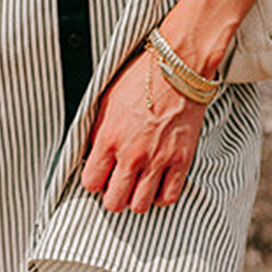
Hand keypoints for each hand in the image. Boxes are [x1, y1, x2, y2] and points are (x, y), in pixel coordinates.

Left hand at [80, 50, 208, 213]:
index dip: (93, 181)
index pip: (90, 183)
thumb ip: (97, 132)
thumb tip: (92, 154)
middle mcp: (132, 154)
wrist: (177, 66)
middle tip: (116, 185)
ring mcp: (158, 159)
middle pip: (114, 201)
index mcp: (109, 138)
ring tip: (136, 185)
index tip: (99, 176)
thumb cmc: (142, 77)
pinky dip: (161, 196)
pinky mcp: (181, 160)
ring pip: (140, 205)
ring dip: (135, 199)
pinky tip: (157, 185)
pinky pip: (169, 196)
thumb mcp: (106, 100)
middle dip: (112, 196)